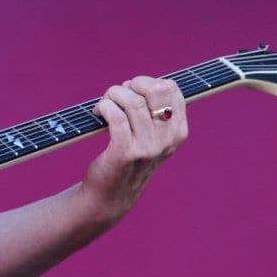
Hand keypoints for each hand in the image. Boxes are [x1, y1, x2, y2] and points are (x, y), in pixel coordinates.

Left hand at [84, 75, 187, 222]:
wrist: (111, 194)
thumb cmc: (128, 156)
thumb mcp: (151, 135)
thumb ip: (153, 110)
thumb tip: (138, 83)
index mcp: (178, 131)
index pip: (171, 88)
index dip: (146, 82)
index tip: (132, 93)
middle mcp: (168, 139)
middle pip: (154, 89)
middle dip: (129, 86)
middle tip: (116, 98)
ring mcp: (148, 147)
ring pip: (132, 101)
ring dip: (111, 96)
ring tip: (104, 106)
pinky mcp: (125, 153)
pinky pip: (115, 116)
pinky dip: (104, 107)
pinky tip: (98, 113)